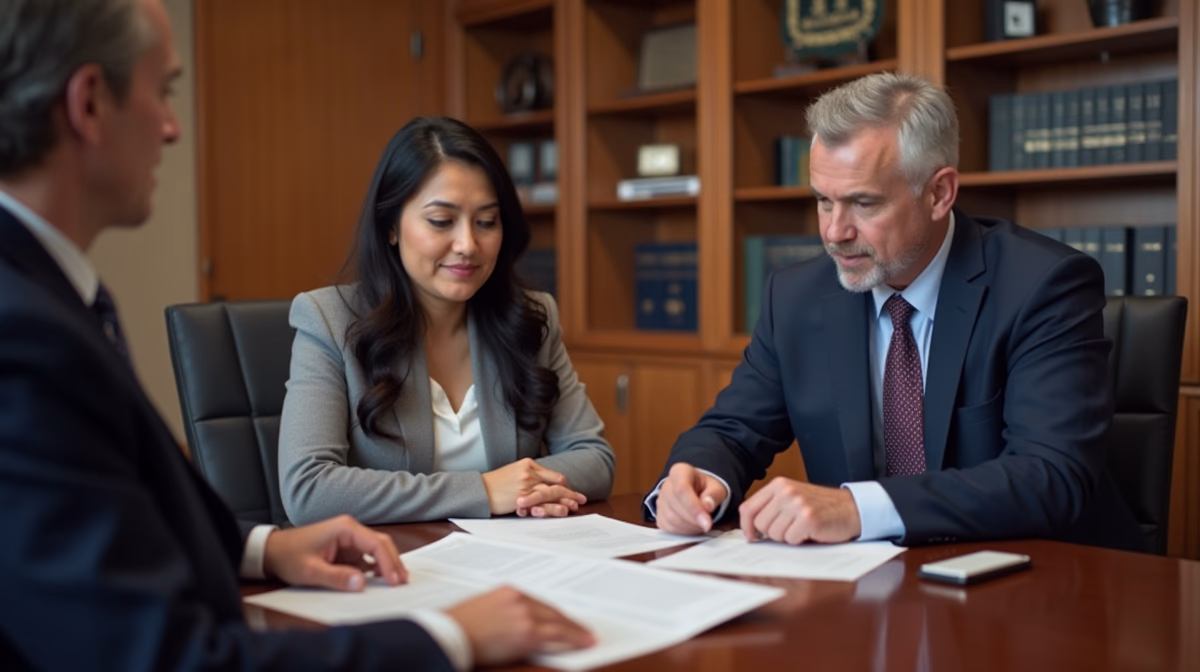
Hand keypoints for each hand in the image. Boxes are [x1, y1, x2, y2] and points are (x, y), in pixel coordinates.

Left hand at [262, 515, 405, 590]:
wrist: (271, 551)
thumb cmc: (288, 556)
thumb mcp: (310, 571)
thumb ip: (336, 577)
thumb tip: (361, 584)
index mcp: (345, 528)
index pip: (376, 543)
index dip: (388, 562)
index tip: (394, 581)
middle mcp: (350, 529)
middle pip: (381, 544)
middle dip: (393, 562)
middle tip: (402, 582)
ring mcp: (349, 538)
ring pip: (376, 550)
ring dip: (386, 565)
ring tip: (395, 582)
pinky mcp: (346, 548)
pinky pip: (366, 557)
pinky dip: (375, 567)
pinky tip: (380, 580)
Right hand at [445, 586, 593, 664]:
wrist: (449, 635)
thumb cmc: (459, 627)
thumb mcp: (483, 610)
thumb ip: (504, 612)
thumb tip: (521, 624)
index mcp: (508, 591)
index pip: (539, 602)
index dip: (555, 614)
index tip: (565, 619)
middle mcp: (519, 599)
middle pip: (552, 611)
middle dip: (569, 622)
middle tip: (584, 629)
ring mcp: (524, 615)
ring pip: (558, 623)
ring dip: (575, 631)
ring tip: (587, 637)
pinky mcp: (527, 633)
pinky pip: (556, 636)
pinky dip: (572, 639)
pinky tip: (582, 642)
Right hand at [482, 458, 585, 515]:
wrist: (479, 490)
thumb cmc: (495, 483)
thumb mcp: (514, 472)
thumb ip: (530, 475)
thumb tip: (545, 483)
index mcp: (528, 464)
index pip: (552, 475)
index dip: (563, 484)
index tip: (570, 490)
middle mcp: (529, 473)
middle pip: (555, 484)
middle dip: (570, 493)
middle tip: (581, 499)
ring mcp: (526, 485)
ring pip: (551, 494)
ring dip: (564, 502)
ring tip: (573, 508)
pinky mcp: (521, 498)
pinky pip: (540, 504)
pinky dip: (551, 508)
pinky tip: (560, 511)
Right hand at [654, 462, 727, 534]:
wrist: (697, 491)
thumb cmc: (706, 488)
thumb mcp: (717, 487)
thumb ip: (714, 494)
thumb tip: (707, 506)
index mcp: (680, 472)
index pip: (681, 489)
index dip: (694, 508)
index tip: (707, 523)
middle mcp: (667, 485)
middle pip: (675, 506)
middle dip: (694, 519)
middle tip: (708, 524)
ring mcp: (660, 501)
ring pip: (671, 519)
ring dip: (690, 527)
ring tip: (701, 523)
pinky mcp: (659, 516)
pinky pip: (669, 528)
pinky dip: (683, 531)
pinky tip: (693, 526)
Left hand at [738, 478, 861, 543]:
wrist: (852, 508)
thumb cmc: (821, 506)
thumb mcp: (793, 497)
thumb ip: (772, 506)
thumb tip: (750, 528)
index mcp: (778, 484)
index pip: (748, 507)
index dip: (746, 526)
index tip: (751, 537)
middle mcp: (786, 491)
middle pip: (761, 524)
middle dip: (773, 533)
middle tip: (790, 528)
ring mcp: (797, 504)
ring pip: (775, 534)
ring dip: (788, 537)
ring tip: (801, 528)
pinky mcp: (808, 518)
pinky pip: (791, 540)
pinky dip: (800, 540)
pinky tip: (810, 532)